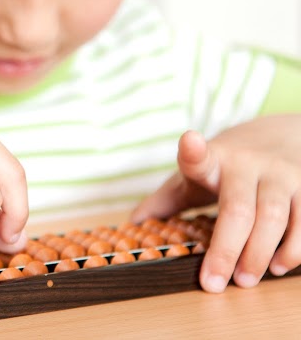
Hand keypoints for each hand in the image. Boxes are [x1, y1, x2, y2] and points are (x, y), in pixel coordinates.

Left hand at [132, 115, 300, 291]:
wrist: (281, 134)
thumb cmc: (227, 164)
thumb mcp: (194, 176)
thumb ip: (165, 200)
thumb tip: (133, 225)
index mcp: (212, 160)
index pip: (199, 156)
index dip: (193, 150)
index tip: (190, 142)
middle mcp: (248, 164)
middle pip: (238, 208)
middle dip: (226, 249)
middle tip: (215, 283)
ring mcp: (281, 174)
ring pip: (274, 216)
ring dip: (260, 254)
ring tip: (245, 280)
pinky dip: (294, 248)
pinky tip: (279, 267)